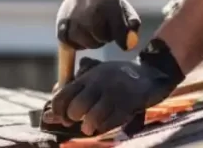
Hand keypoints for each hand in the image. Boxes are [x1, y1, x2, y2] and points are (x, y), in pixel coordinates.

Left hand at [51, 60, 175, 135]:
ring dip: (88, 127)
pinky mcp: (127, 105)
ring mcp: (114, 94)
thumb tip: (52, 110)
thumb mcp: (97, 73)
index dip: (58, 110)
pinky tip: (104, 125)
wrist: (151, 75)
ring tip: (90, 127)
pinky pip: (109, 123)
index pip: (63, 94)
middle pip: (76, 108)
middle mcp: (100, 83)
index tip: (62, 116)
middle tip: (77, 120)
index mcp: (89, 75)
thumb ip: (76, 87)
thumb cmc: (119, 78)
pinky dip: (103, 128)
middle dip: (73, 119)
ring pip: (92, 118)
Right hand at [57, 0, 140, 49]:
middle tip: (104, 27)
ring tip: (93, 29)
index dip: (122, 37)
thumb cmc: (109, 3)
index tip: (124, 43)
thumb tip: (129, 45)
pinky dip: (76, 47)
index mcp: (107, 0)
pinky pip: (70, 46)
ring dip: (93, 41)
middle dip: (106, 37)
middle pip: (101, 39)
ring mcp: (71, 17)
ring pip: (87, 44)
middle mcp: (86, 8)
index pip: (117, 30)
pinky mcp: (61, 26)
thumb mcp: (124, 8)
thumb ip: (132, 25)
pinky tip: (79, 43)